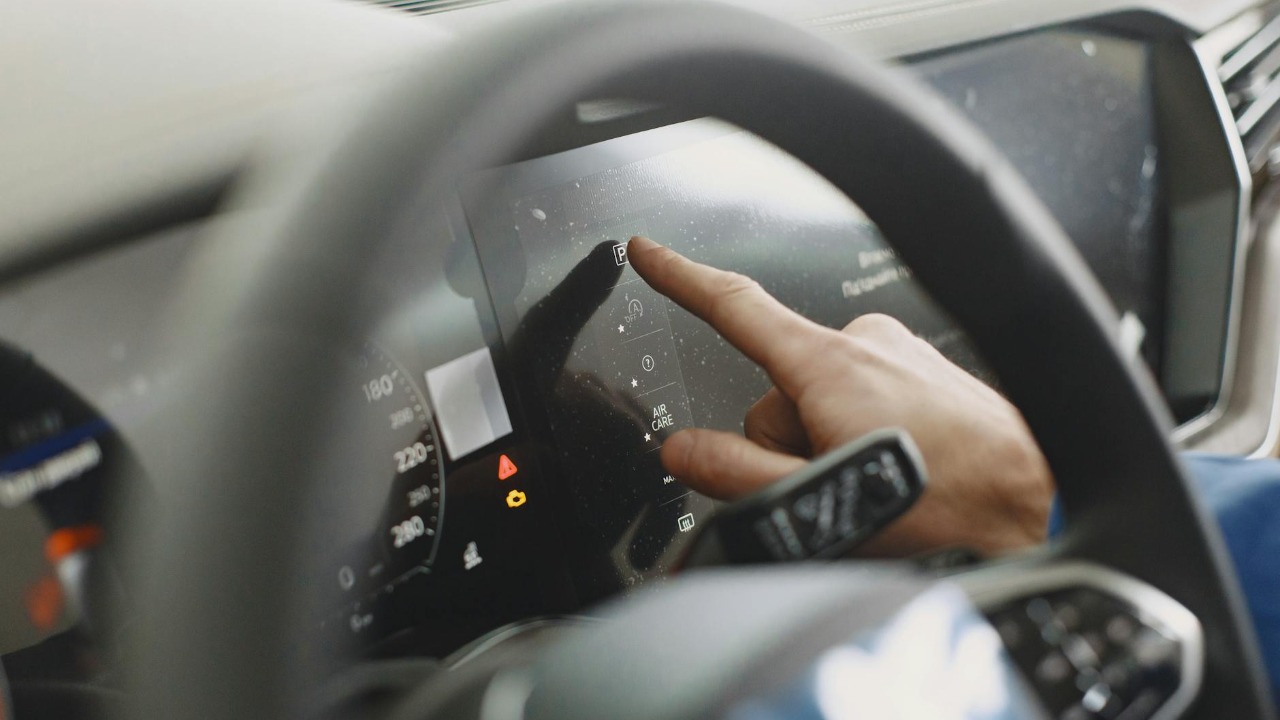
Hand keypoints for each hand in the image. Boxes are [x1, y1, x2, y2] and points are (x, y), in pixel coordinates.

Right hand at [627, 235, 1053, 555]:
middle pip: (777, 393)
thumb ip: (736, 476)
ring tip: (881, 483)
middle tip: (835, 488)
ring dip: (830, 444)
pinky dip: (863, 429)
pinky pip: (862, 395)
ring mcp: (896, 353)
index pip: (734, 306)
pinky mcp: (921, 368)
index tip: (646, 254)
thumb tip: (681, 451)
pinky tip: (902, 467)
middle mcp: (863, 343)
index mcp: (829, 366)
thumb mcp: (821, 504)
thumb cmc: (952, 505)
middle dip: (791, 446)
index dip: (680, 278)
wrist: (1040, 503)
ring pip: (821, 400)